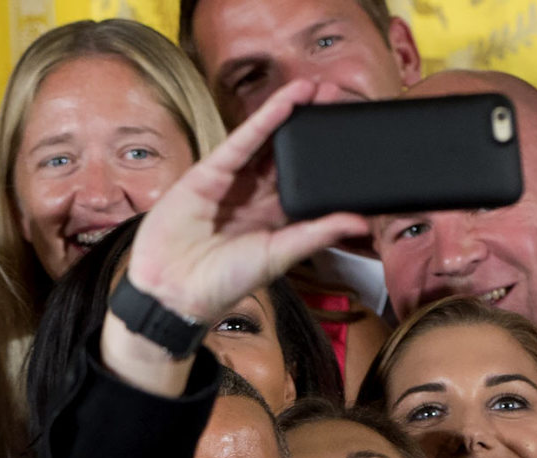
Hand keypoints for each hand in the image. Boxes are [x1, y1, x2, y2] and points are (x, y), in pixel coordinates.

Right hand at [100, 79, 367, 394]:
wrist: (176, 290)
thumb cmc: (224, 282)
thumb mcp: (281, 255)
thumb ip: (318, 234)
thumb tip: (360, 222)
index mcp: (274, 220)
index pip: (305, 182)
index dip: (325, 159)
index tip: (348, 137)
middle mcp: (253, 198)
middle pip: (287, 155)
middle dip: (310, 127)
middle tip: (337, 97)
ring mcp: (230, 183)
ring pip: (265, 141)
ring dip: (289, 113)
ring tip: (314, 88)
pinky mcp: (207, 173)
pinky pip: (240, 142)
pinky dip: (263, 120)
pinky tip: (285, 102)